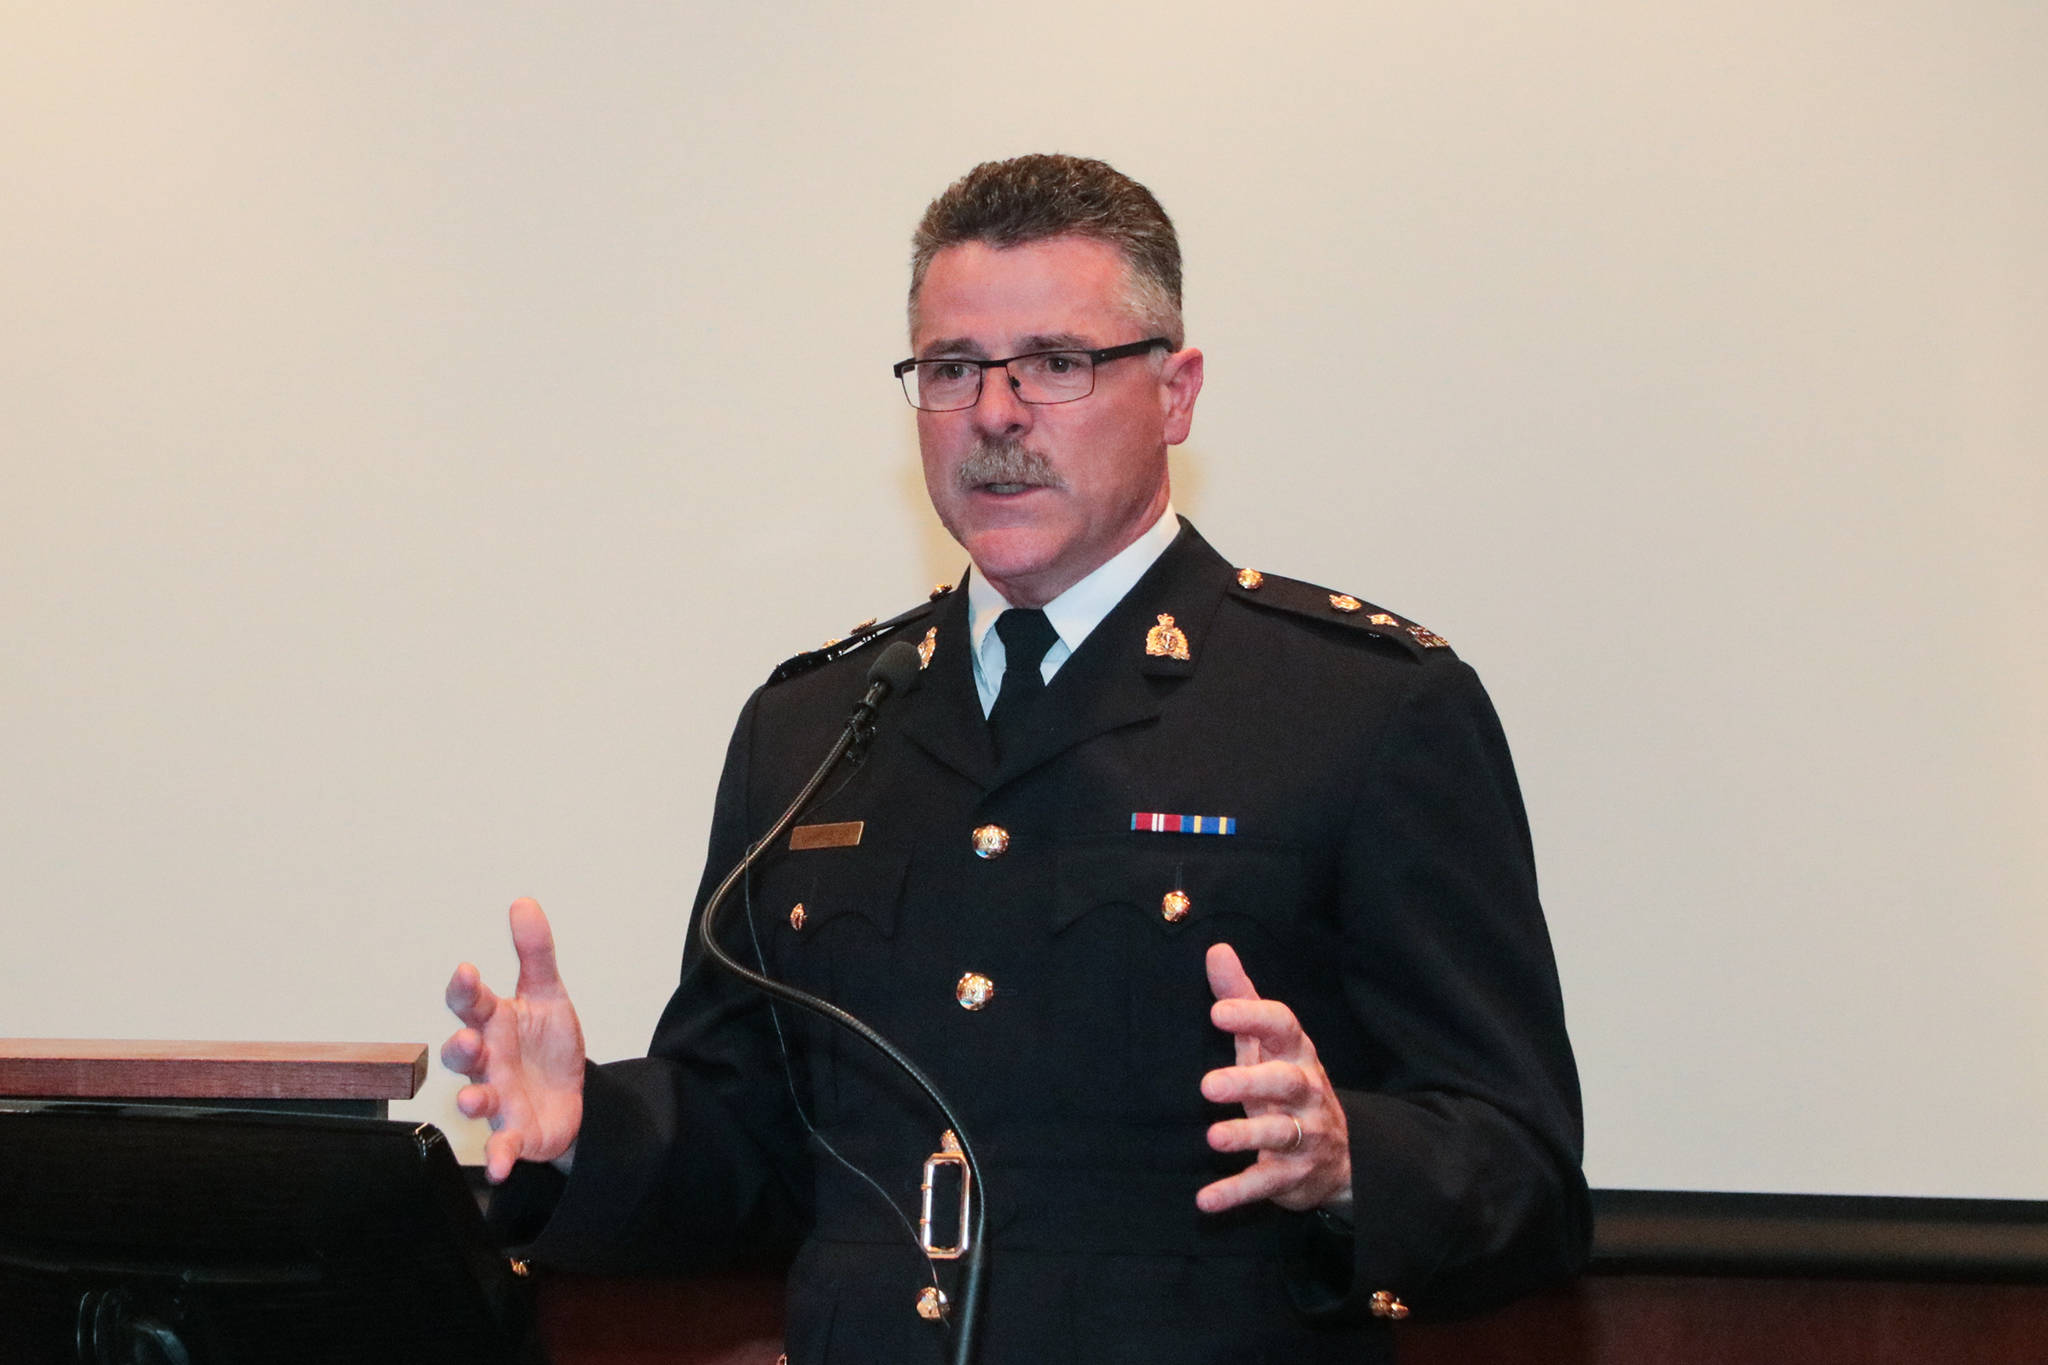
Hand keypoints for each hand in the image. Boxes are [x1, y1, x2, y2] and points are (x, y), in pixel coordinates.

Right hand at [441, 898, 587, 1183]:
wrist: (574, 1096)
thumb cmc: (547, 1044)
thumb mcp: (549, 995)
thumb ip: (535, 952)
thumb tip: (523, 902)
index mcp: (495, 1023)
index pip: (471, 1004)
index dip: (465, 990)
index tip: (467, 972)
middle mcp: (489, 1061)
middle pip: (463, 1053)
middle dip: (460, 1047)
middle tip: (469, 1040)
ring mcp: (498, 1098)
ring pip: (475, 1098)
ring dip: (471, 1099)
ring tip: (473, 1099)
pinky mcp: (514, 1132)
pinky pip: (501, 1146)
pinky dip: (498, 1157)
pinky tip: (499, 1166)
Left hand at [1196, 941, 1351, 1214]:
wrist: (1338, 1154)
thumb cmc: (1286, 1083)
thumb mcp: (1267, 1043)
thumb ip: (1242, 999)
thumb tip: (1216, 949)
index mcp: (1296, 1053)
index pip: (1283, 1028)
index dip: (1253, 1018)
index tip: (1218, 1011)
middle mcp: (1305, 1092)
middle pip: (1287, 1082)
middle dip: (1251, 1082)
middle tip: (1208, 1085)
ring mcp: (1303, 1135)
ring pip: (1280, 1134)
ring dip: (1247, 1136)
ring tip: (1213, 1137)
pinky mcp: (1293, 1175)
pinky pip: (1266, 1184)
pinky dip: (1237, 1193)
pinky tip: (1205, 1201)